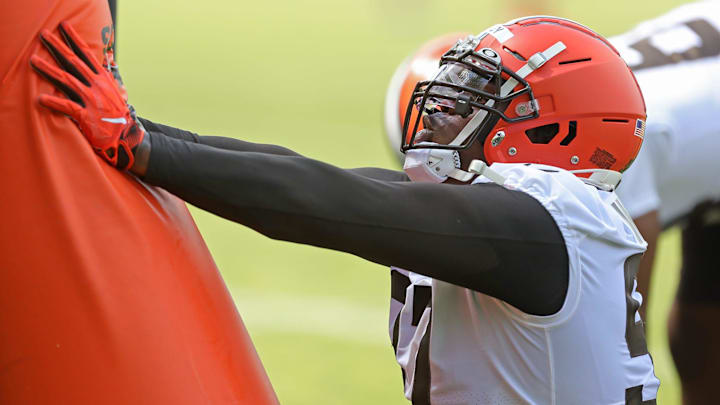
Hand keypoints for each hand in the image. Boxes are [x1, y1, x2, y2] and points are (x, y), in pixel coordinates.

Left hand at [30, 21, 144, 169]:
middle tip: (44, 34)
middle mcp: (97, 86)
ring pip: (67, 80)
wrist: (125, 135)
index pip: (87, 54)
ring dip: (49, 69)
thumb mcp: (117, 90)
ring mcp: (91, 100)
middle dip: (57, 46)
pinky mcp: (86, 116)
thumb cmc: (117, 113)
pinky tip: (41, 98)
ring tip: (34, 61)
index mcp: (103, 79)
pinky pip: (67, 107)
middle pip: (73, 62)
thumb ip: (110, 74)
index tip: (64, 26)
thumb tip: (109, 58)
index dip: (75, 39)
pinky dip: (54, 102)